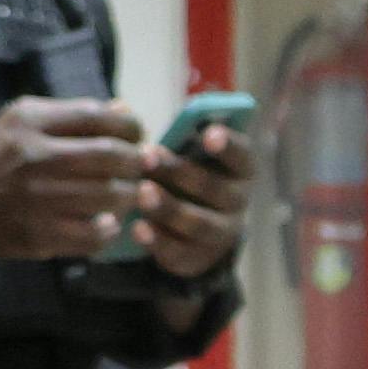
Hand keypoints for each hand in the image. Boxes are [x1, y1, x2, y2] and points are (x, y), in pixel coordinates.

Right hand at [0, 97, 155, 261]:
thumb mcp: (24, 122)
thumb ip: (73, 115)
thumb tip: (125, 110)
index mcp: (31, 122)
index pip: (98, 116)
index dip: (131, 127)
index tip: (138, 138)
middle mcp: (34, 156)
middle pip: (112, 156)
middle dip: (137, 163)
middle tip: (139, 169)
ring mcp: (37, 198)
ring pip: (111, 195)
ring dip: (129, 196)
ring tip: (127, 195)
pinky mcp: (39, 234)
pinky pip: (95, 234)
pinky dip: (109, 229)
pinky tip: (106, 222)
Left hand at [121, 118, 251, 278]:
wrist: (191, 229)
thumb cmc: (184, 176)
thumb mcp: (186, 155)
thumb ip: (172, 138)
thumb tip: (124, 110)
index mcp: (239, 170)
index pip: (242, 156)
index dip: (228, 145)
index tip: (208, 133)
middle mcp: (237, 202)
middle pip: (215, 190)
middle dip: (180, 172)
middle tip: (148, 155)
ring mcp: (221, 234)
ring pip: (199, 224)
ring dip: (170, 207)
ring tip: (142, 193)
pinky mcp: (198, 258)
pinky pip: (180, 252)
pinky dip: (158, 241)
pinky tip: (137, 228)